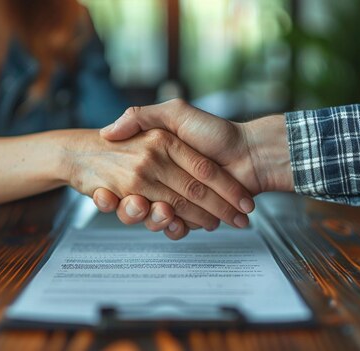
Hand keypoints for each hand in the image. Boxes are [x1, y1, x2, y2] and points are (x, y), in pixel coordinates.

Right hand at [94, 99, 293, 233]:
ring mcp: (177, 198)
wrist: (254, 154)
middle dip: (135, 208)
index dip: (116, 188)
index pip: (130, 177)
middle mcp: (164, 177)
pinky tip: (176, 225)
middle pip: (140, 201)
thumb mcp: (176, 113)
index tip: (105, 193)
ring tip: (162, 212)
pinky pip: (176, 228)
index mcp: (157, 155)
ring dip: (154, 220)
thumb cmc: (218, 132)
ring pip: (155, 217)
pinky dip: (175, 230)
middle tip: (136, 203)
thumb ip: (142, 116)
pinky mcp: (192, 217)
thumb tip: (109, 132)